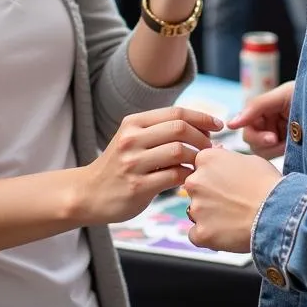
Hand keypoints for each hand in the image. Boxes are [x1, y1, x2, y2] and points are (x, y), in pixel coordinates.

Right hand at [81, 107, 222, 224]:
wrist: (88, 194)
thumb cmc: (119, 165)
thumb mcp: (132, 138)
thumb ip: (159, 130)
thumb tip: (201, 125)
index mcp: (133, 123)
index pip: (176, 113)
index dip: (202, 117)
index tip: (217, 126)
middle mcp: (131, 139)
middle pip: (179, 129)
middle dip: (202, 137)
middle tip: (211, 148)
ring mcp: (133, 163)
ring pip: (178, 152)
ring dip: (197, 157)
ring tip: (202, 164)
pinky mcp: (138, 186)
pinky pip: (173, 176)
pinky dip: (187, 176)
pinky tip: (190, 178)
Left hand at [184, 148, 281, 252]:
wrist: (278, 212)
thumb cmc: (269, 185)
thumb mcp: (249, 159)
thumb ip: (227, 158)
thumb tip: (219, 157)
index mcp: (206, 159)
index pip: (199, 166)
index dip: (214, 176)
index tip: (226, 184)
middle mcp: (196, 181)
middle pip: (196, 189)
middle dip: (209, 195)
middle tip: (231, 202)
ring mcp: (197, 208)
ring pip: (196, 212)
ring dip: (209, 215)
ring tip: (233, 218)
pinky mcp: (201, 233)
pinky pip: (196, 235)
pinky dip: (208, 236)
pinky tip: (226, 232)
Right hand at [227, 81, 294, 158]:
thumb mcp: (283, 94)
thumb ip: (257, 105)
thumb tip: (231, 123)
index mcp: (263, 107)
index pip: (245, 120)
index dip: (247, 127)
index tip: (259, 133)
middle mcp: (266, 122)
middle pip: (249, 138)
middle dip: (262, 140)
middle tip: (276, 139)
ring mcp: (274, 136)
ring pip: (259, 150)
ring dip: (272, 148)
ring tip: (289, 141)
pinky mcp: (282, 149)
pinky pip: (272, 157)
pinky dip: (280, 152)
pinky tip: (291, 145)